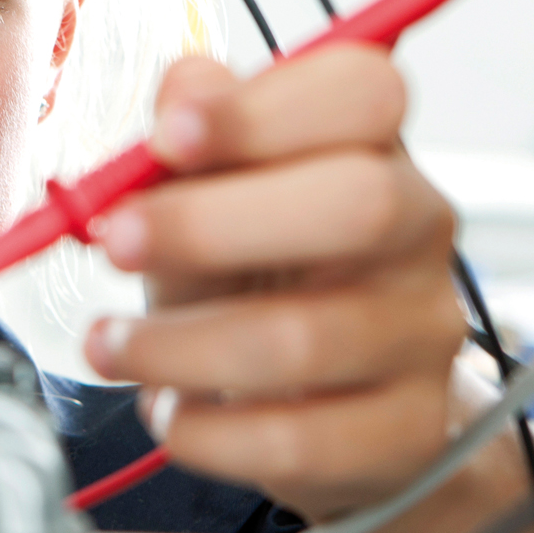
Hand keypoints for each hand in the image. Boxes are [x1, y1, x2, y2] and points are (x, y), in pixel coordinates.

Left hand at [82, 44, 464, 519]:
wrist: (320, 401)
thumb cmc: (250, 270)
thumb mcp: (208, 191)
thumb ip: (190, 136)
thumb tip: (182, 91)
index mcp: (373, 142)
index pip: (363, 91)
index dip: (265, 108)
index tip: (166, 136)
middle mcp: (420, 227)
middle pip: (360, 205)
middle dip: (213, 225)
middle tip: (113, 245)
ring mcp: (426, 334)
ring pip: (307, 340)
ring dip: (177, 346)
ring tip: (107, 346)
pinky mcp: (407, 432)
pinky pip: (299, 441)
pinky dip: (205, 431)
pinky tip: (166, 411)